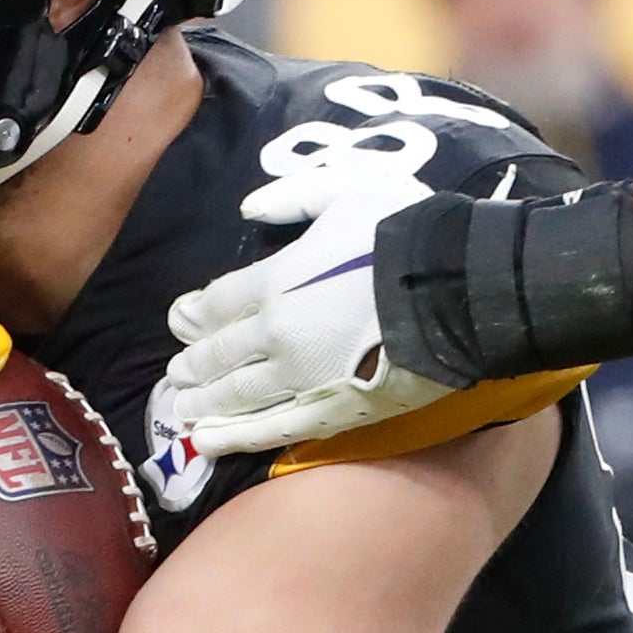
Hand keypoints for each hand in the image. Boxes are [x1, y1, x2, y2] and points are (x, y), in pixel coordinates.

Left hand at [159, 157, 453, 457]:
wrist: (455, 290)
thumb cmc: (406, 234)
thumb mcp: (347, 191)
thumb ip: (293, 198)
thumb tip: (249, 208)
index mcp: (276, 280)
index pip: (218, 302)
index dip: (194, 314)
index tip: (180, 322)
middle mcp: (275, 332)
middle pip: (221, 352)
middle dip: (194, 363)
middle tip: (177, 374)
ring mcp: (300, 377)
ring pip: (238, 395)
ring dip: (205, 402)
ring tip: (184, 409)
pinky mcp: (330, 411)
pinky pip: (273, 428)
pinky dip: (236, 436)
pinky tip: (209, 441)